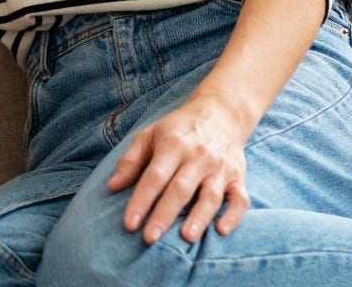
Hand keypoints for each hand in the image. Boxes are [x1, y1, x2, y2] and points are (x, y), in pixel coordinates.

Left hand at [106, 88, 255, 245]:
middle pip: (180, 189)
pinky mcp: (238, 177)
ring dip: (199, 218)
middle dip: (164, 215)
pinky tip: (221, 230)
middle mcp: (199, 156)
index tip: (130, 224)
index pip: (154, 176)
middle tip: (150, 239)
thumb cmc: (179, 129)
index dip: (141, 201)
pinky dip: (233, 216)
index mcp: (173, 145)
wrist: (221, 113)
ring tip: (186, 238)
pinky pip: (239, 199)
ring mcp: (221, 168)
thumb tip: (112, 187)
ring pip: (210, 196)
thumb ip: (131, 161)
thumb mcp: (150, 135)